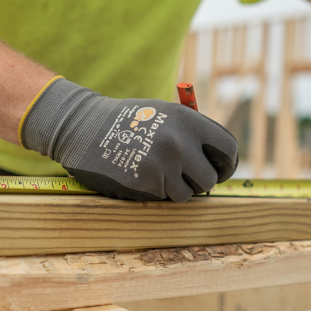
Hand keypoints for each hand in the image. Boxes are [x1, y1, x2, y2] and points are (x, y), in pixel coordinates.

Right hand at [20, 78, 238, 201]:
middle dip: (200, 181)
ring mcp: (163, 165)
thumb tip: (219, 157)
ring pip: (187, 194)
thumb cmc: (127, 120)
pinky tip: (139, 176)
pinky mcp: (146, 184)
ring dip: (175, 189)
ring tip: (156, 172)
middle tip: (187, 178)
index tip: (220, 170)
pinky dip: (156, 192)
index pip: (227, 148)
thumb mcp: (163, 112)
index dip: (226, 163)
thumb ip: (192, 132)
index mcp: (188, 120)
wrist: (83, 127)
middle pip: (210, 178)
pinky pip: (164, 198)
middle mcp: (179, 142)